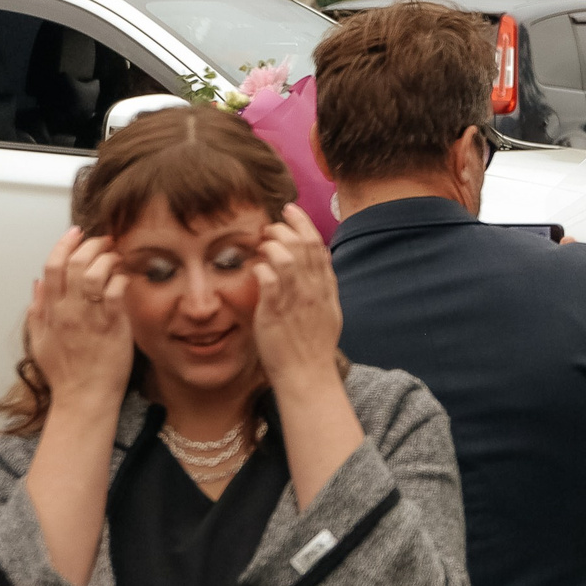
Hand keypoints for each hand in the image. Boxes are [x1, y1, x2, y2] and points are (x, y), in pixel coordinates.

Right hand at [26, 228, 133, 415]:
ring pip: (93, 273)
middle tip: (104, 240)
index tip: (76, 232)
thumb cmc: (66, 372)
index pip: (51, 266)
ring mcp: (88, 317)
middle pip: (73, 263)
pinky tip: (124, 278)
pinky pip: (114, 292)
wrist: (84, 397)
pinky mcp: (111, 325)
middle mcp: (66, 311)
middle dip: (91, 244)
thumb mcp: (40, 340)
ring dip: (107, 258)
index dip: (63, 244)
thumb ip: (37, 310)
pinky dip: (120, 278)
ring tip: (116, 257)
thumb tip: (37, 283)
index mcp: (48, 312)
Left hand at [251, 205, 344, 395]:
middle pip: (302, 246)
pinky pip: (269, 280)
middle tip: (271, 222)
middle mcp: (312, 290)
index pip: (317, 246)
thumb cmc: (313, 346)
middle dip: (285, 227)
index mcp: (325, 288)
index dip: (303, 224)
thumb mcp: (329, 310)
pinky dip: (262, 268)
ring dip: (272, 244)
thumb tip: (322, 257)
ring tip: (261, 243)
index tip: (291, 211)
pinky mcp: (275, 312)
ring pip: (287, 258)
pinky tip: (256, 267)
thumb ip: (325, 283)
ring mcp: (295, 300)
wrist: (307, 374)